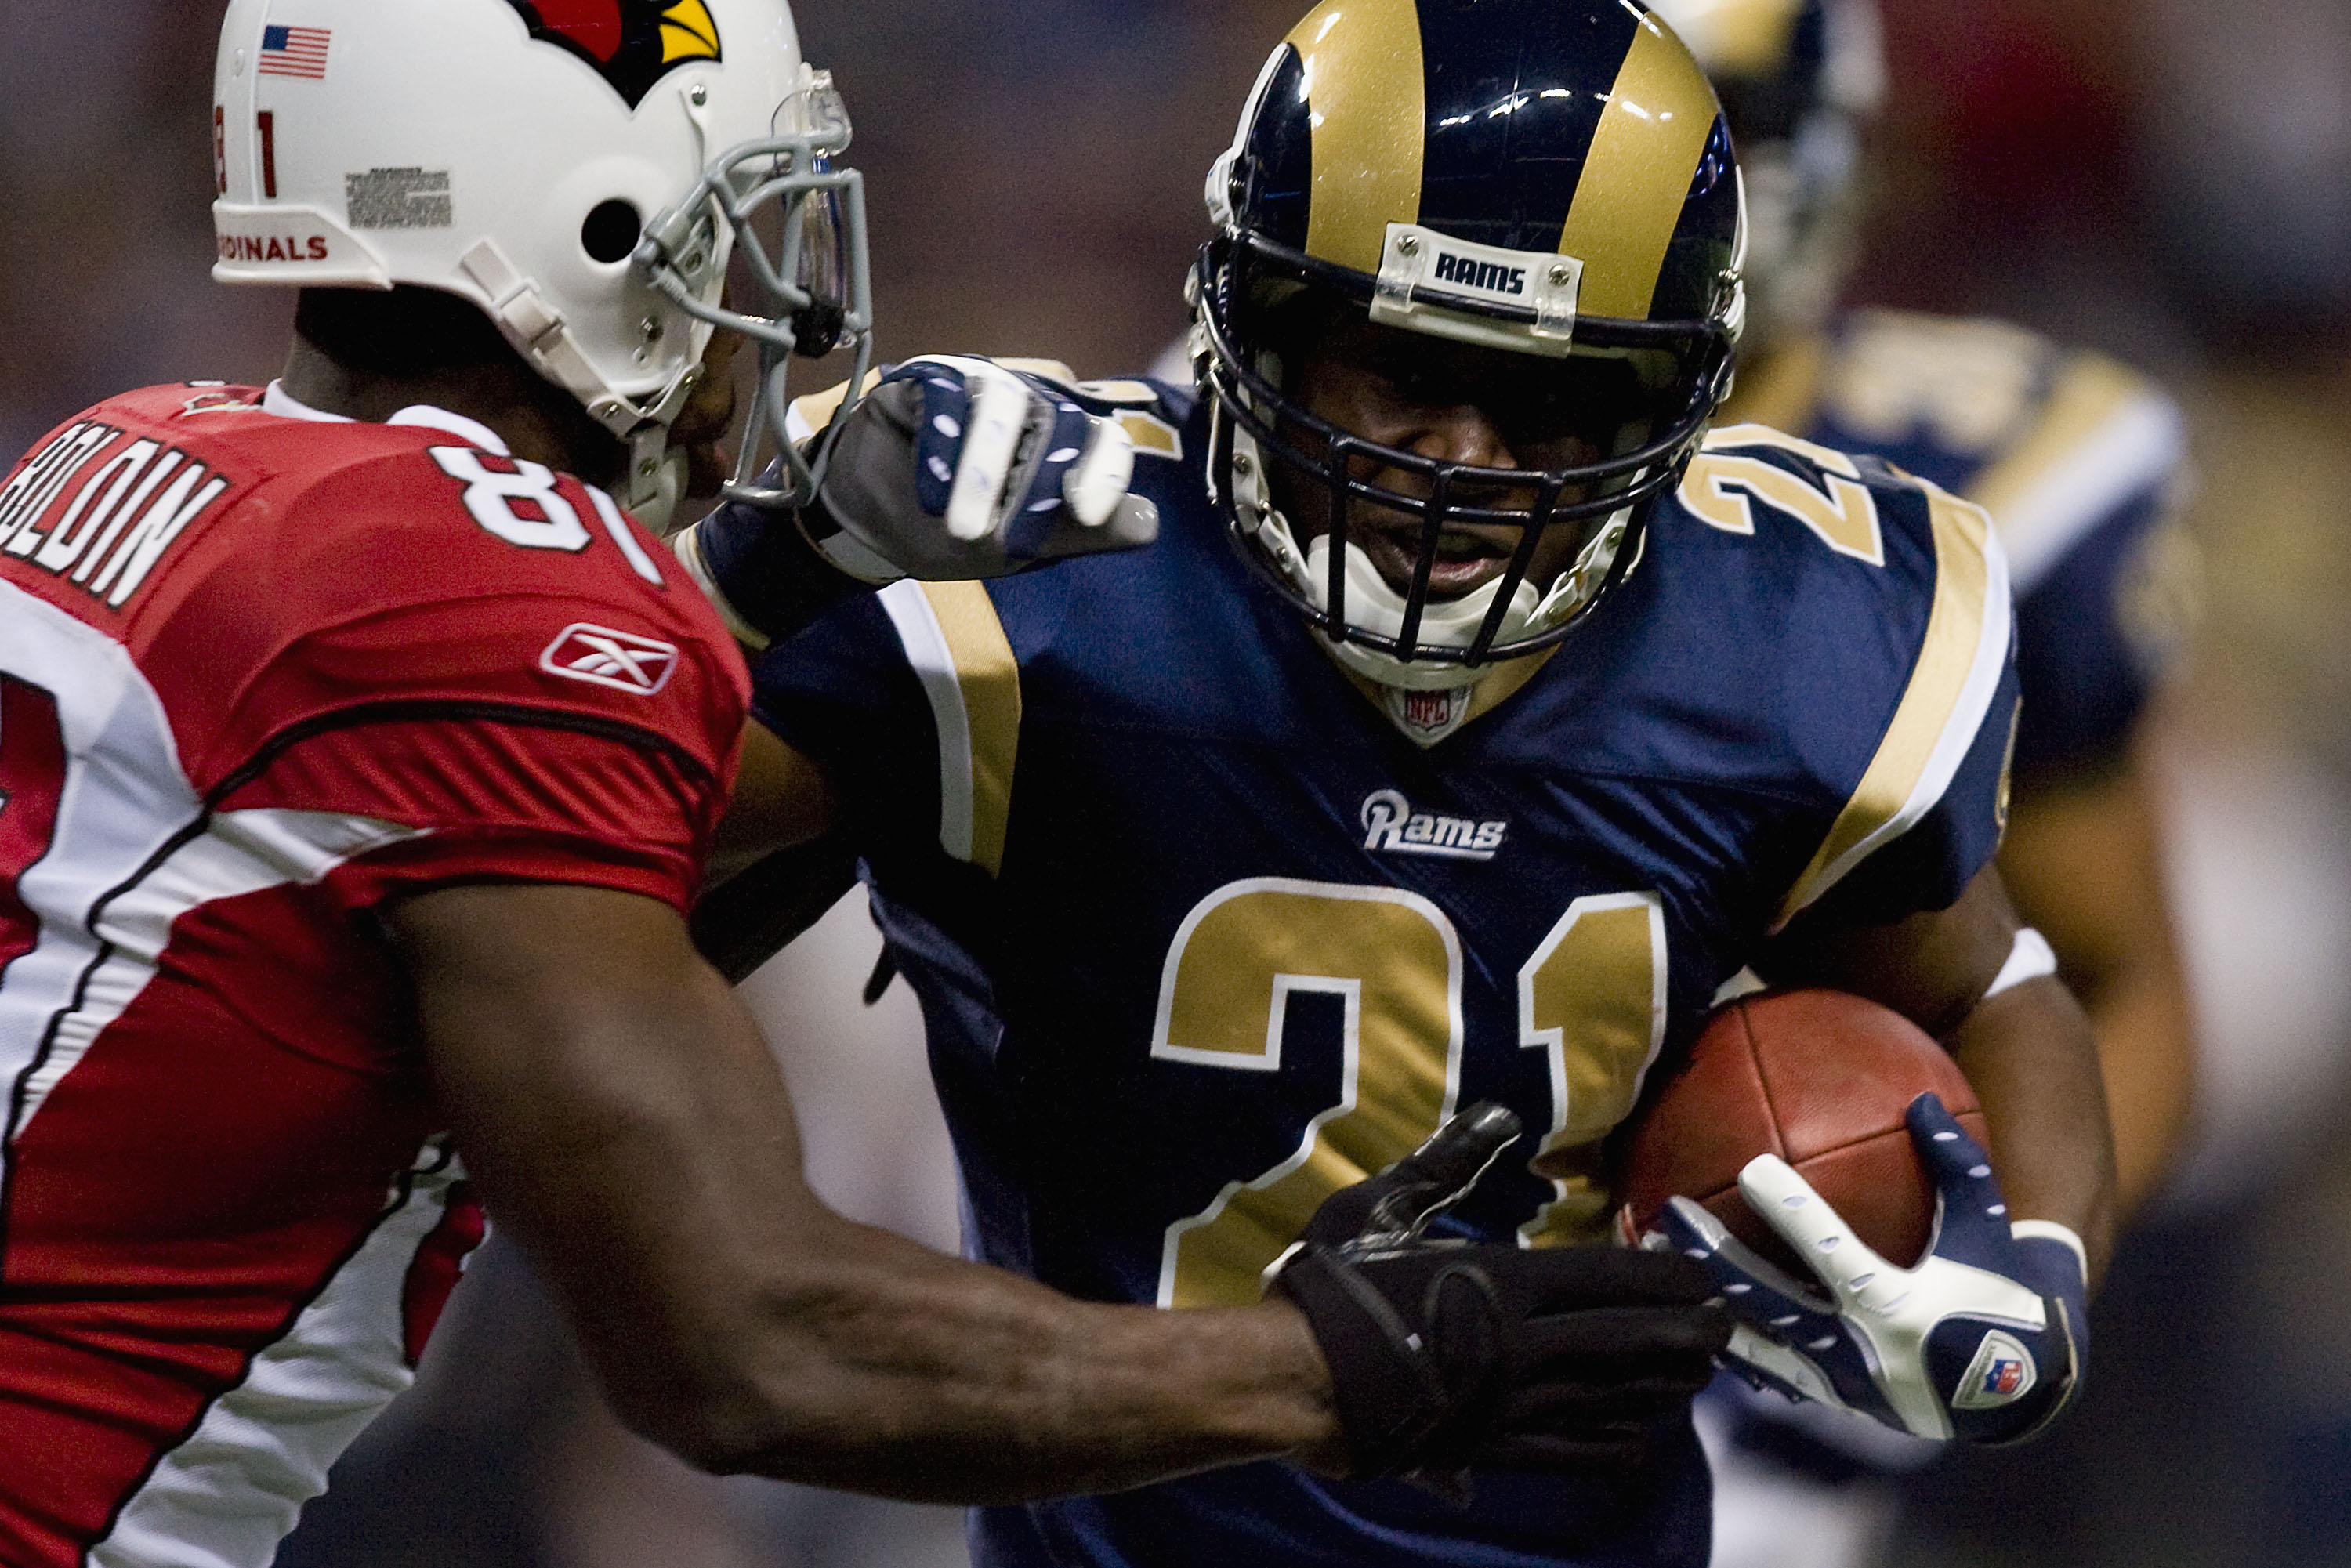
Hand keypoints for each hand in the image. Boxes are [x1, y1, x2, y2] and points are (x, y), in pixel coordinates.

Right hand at [809, 356, 1159, 580]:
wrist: (868, 525)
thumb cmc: (951, 533)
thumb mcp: (1020, 547)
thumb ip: (1081, 534)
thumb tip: (1149, 524)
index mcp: (1061, 446)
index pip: (1106, 440)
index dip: (1105, 472)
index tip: (1087, 514)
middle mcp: (1030, 407)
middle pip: (1059, 420)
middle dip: (1033, 487)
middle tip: (999, 542)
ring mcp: (979, 386)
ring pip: (1005, 400)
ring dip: (984, 470)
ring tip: (960, 526)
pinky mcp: (929, 377)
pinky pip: (945, 393)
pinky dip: (942, 446)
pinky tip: (930, 493)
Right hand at [1270, 1104, 1730, 1476]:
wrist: (1298, 1381)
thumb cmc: (1334, 1287)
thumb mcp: (1380, 1209)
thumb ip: (1441, 1168)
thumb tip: (1491, 1118)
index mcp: (1501, 1281)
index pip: (1606, 1278)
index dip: (1663, 1279)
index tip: (1702, 1277)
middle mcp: (1522, 1344)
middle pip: (1625, 1340)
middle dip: (1682, 1336)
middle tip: (1724, 1331)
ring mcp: (1512, 1402)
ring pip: (1608, 1396)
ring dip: (1661, 1386)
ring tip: (1697, 1377)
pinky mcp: (1492, 1446)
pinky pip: (1568, 1448)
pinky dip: (1611, 1442)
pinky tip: (1639, 1438)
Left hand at [1649, 1093, 2087, 1444]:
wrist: (2019, 1389)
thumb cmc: (2000, 1289)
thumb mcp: (1988, 1225)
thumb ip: (1957, 1162)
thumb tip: (1924, 1098)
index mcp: (1898, 1307)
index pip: (1834, 1255)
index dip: (1793, 1213)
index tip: (1751, 1167)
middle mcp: (1861, 1352)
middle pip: (1769, 1304)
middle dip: (1715, 1259)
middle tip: (1669, 1212)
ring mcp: (1839, 1383)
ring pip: (1753, 1343)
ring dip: (1701, 1301)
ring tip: (1652, 1260)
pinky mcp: (1828, 1399)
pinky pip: (1764, 1367)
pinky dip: (1724, 1336)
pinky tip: (1681, 1299)